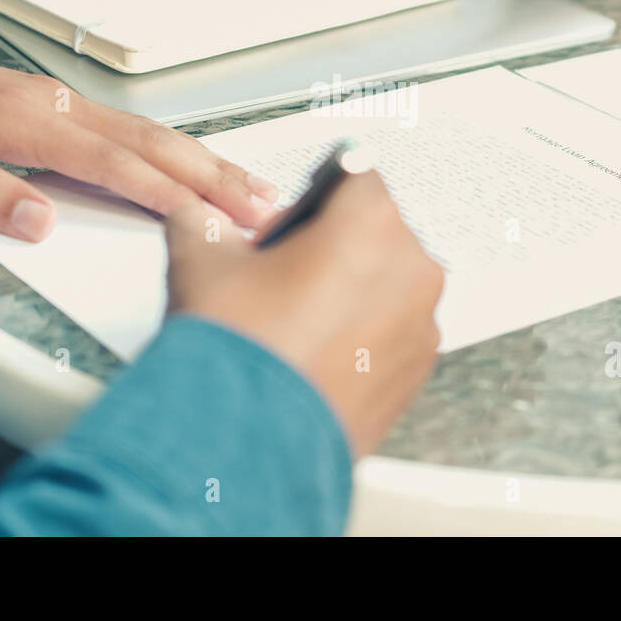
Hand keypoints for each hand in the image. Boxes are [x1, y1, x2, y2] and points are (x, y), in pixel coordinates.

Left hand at [0, 32, 279, 240]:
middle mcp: (57, 105)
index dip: (167, 195)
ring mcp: (64, 102)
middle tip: (264, 206)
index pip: (115, 164)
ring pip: (153, 133)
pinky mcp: (62, 106)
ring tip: (253, 188)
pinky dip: (178, 150)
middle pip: (154, 144)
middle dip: (214, 177)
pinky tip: (198, 165)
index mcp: (28, 121)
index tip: (210, 220)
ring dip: (207, 162)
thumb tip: (39, 222)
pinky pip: (135, 128)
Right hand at [164, 171, 443, 456]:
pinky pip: (392, 332)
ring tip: (294, 322)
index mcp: (371, 224)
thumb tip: (200, 217)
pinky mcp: (417, 373)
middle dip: (333, 244)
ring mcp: (420, 326)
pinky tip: (313, 355)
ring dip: (350, 289)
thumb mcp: (200, 258)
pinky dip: (361, 334)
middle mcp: (411, 269)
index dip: (313, 195)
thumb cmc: (236, 349)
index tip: (289, 223)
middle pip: (375, 231)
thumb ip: (203, 220)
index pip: (355, 175)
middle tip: (281, 275)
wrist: (243, 445)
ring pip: (386, 283)